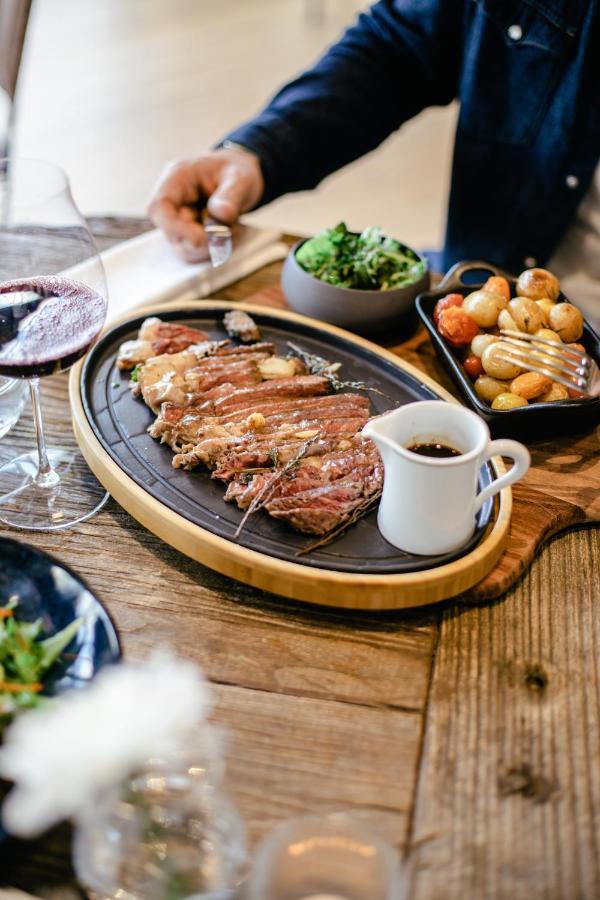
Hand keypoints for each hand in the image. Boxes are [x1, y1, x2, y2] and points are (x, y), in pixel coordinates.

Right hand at [147, 147, 263, 261]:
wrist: (239, 178)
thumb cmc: (237, 171)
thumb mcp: (240, 177)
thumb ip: (231, 195)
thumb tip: (220, 214)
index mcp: (177, 178)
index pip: (159, 207)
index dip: (174, 228)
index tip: (200, 238)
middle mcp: (173, 201)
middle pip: (171, 234)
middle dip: (203, 241)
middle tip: (231, 231)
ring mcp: (178, 221)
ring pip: (184, 249)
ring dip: (212, 247)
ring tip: (234, 228)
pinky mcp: (188, 235)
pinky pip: (196, 253)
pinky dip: (215, 250)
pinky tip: (230, 234)